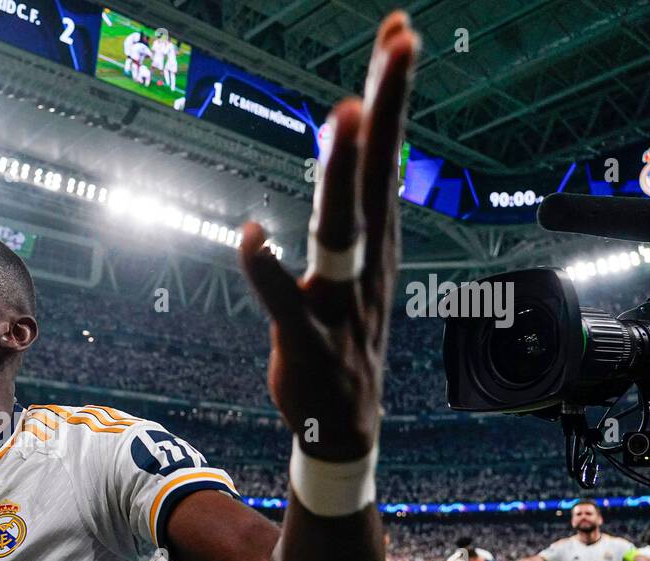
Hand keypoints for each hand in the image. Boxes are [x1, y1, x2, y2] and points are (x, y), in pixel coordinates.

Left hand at [239, 12, 418, 461]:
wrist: (344, 433)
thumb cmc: (342, 342)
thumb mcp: (356, 272)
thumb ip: (352, 213)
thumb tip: (353, 149)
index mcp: (376, 245)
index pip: (388, 157)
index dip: (392, 96)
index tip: (398, 32)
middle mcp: (367, 267)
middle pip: (380, 176)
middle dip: (388, 108)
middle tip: (400, 41)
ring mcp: (342, 307)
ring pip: (344, 232)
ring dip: (344, 174)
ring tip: (343, 113)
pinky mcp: (309, 345)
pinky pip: (286, 303)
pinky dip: (267, 270)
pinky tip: (249, 233)